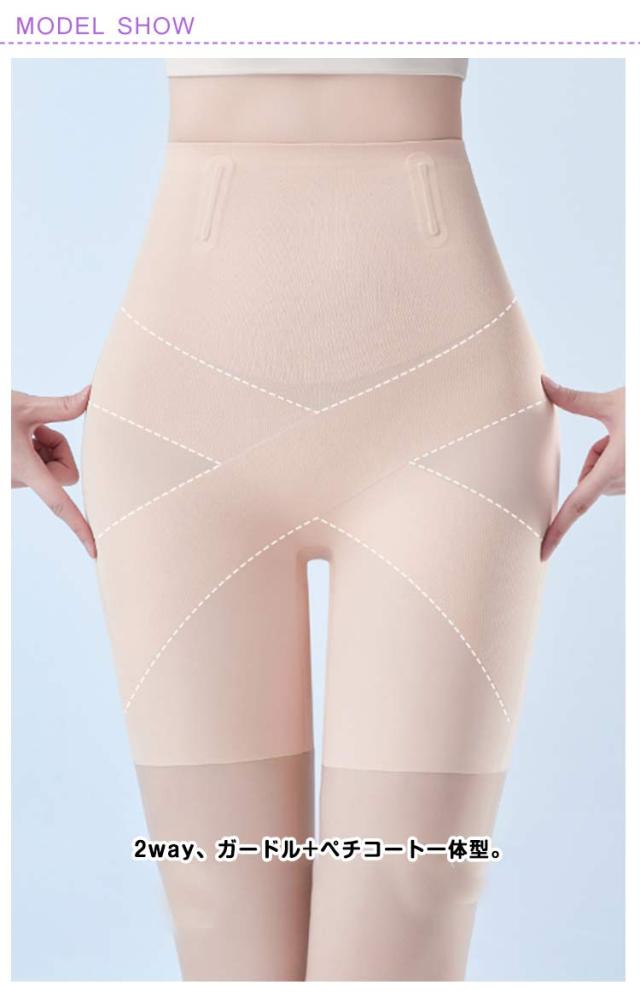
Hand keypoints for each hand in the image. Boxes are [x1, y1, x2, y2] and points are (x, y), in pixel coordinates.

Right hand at [12, 386, 96, 557]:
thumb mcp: (24, 405)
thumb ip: (62, 406)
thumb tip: (93, 393)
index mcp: (23, 469)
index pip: (59, 504)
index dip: (80, 527)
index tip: (96, 551)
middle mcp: (18, 480)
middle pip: (65, 472)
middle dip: (58, 449)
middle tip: (36, 429)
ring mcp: (13, 480)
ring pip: (51, 466)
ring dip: (44, 445)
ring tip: (22, 430)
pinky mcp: (10, 475)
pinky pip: (37, 464)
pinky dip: (34, 447)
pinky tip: (16, 435)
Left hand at [540, 376, 624, 561]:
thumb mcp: (614, 402)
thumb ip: (575, 400)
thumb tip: (543, 383)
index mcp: (616, 468)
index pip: (577, 504)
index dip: (557, 529)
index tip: (542, 553)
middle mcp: (629, 482)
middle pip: (591, 478)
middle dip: (596, 453)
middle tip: (618, 431)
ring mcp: (636, 485)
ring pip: (607, 475)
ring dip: (611, 454)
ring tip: (632, 435)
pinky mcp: (637, 483)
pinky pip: (621, 476)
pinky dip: (622, 459)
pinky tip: (635, 443)